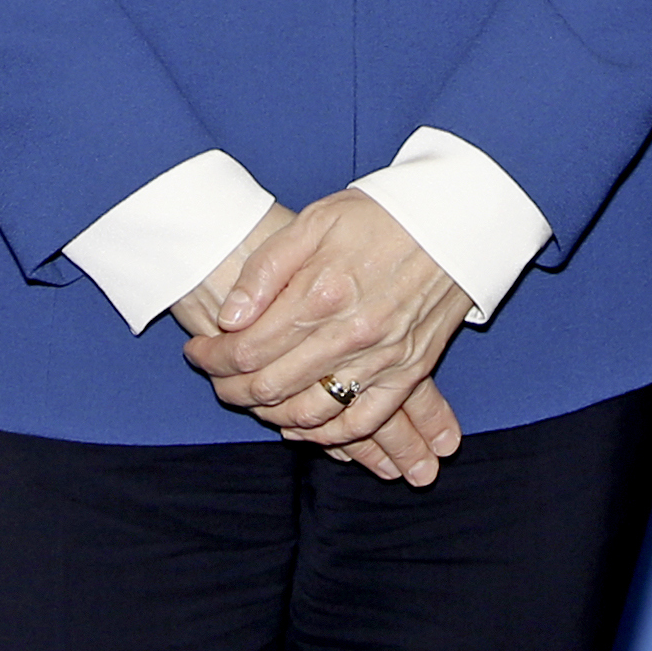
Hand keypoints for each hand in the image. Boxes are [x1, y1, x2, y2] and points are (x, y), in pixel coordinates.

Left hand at [182, 190, 473, 456]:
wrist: (455, 222)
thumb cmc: (380, 215)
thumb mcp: (315, 222)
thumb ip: (267, 270)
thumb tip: (230, 317)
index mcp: (320, 293)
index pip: (247, 349)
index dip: (212, 358)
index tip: (196, 351)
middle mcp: (349, 334)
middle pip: (271, 386)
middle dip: (231, 389)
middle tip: (214, 379)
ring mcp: (381, 359)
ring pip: (311, 412)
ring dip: (271, 414)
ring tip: (250, 400)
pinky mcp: (408, 373)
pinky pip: (362, 422)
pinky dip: (327, 435)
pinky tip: (303, 425)